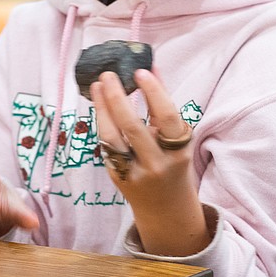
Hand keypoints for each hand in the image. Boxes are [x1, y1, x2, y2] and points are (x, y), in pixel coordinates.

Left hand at [90, 68, 208, 255]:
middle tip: (108, 74)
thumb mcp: (178, 139)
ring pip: (112, 137)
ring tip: (97, 86)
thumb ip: (163, 105)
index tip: (139, 71)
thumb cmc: (173, 163)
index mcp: (178, 152)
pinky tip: (99, 105)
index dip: (153, 91)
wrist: (166, 208)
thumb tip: (152, 67)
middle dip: (117, 97)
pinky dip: (102, 123)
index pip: (166, 116)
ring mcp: (134, 173)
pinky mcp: (116, 176)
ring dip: (101, 108)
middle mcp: (156, 164)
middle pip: (132, 126)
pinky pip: (106, 145)